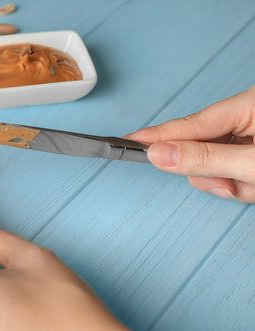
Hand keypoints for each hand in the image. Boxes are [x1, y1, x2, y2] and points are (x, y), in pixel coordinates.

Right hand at [126, 85, 254, 202]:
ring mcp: (253, 130)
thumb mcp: (253, 164)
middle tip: (231, 186)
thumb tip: (160, 153)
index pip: (191, 123)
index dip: (157, 136)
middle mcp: (248, 113)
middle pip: (203, 146)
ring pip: (215, 160)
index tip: (128, 141)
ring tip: (252, 185)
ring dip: (230, 182)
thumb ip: (206, 159)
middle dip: (213, 173)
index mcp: (250, 104)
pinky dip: (240, 182)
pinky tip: (253, 183)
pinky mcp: (254, 146)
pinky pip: (229, 165)